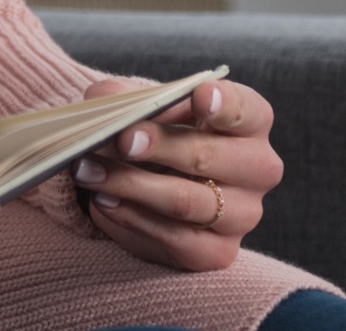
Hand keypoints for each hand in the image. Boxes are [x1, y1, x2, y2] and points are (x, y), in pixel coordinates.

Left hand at [70, 77, 281, 269]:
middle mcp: (257, 168)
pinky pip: (176, 238)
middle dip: (160, 145)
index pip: (248, 110)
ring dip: (131, 185)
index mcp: (249, 121)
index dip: (224, 103)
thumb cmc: (150, 129)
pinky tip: (104, 200)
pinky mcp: (218, 251)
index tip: (199, 95)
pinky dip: (133, 217)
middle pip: (208, 155)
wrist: (144, 178)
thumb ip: (122, 97)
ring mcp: (243, 213)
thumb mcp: (134, 103)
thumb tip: (108, 106)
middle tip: (120, 139)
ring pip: (187, 200)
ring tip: (88, 170)